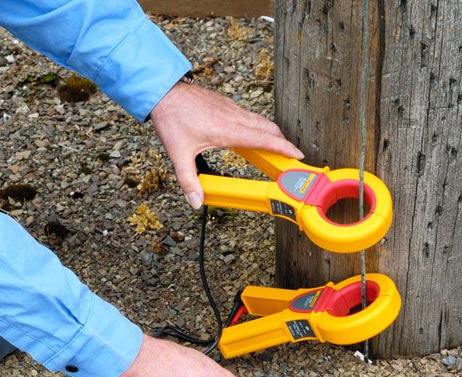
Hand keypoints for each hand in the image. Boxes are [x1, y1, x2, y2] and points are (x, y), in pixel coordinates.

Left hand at [149, 81, 303, 208]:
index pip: (264, 138)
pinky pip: (248, 116)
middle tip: (290, 156)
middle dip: (282, 142)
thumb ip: (188, 181)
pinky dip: (257, 126)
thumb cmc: (172, 118)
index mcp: (228, 129)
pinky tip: (250, 135)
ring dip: (270, 133)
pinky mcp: (225, 104)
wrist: (163, 91)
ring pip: (259, 120)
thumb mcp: (179, 154)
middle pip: (267, 128)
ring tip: (275, 147)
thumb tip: (196, 201)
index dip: (284, 147)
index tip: (298, 154)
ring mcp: (230, 108)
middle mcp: (233, 116)